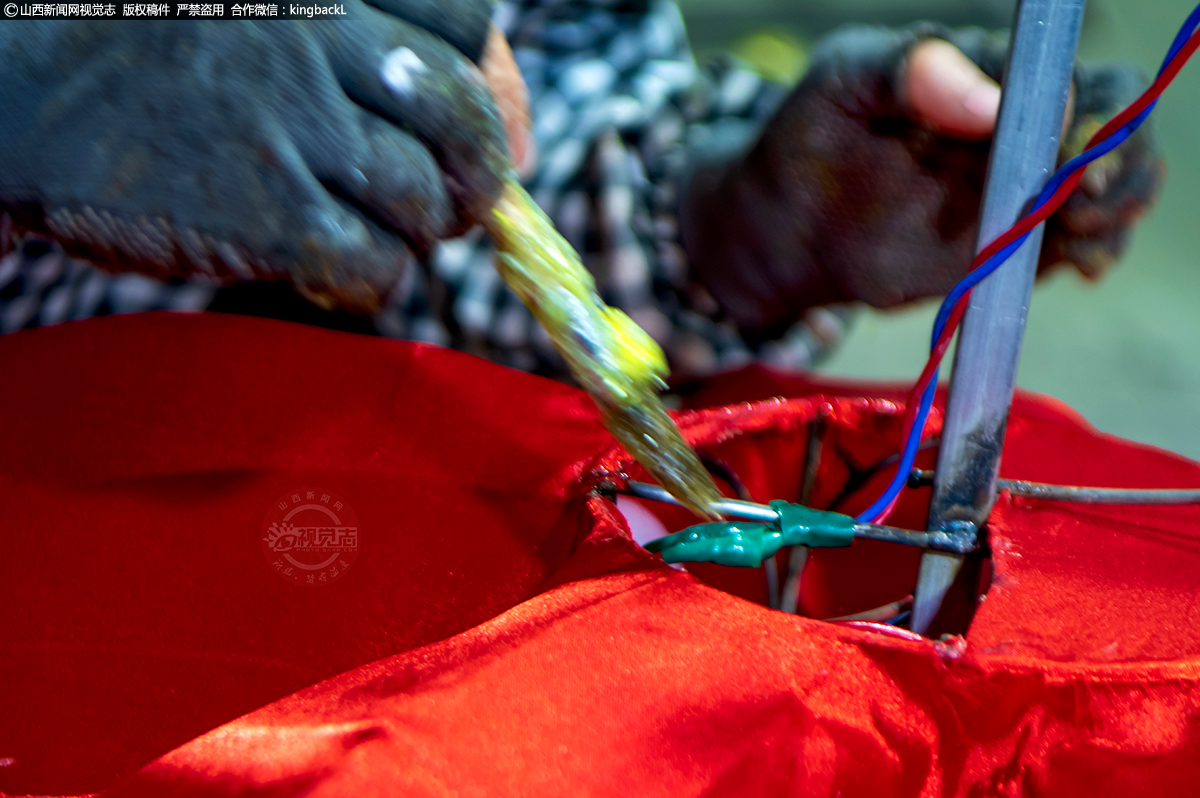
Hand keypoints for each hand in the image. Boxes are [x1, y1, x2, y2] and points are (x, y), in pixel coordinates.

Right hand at [0, 8, 527, 312]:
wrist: (12, 84)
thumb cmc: (157, 45)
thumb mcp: (279, 11)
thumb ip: (395, 43)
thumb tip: (528, 132)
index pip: (466, 25)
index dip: (472, 83)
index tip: (440, 119)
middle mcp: (321, 38)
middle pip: (466, 117)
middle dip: (472, 173)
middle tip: (440, 197)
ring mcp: (295, 125)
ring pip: (424, 200)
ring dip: (409, 229)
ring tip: (355, 222)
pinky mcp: (266, 210)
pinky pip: (372, 266)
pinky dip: (366, 279)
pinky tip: (322, 263)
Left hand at [680, 25, 1162, 342]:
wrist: (786, 225)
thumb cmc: (811, 136)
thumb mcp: (843, 82)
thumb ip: (907, 71)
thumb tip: (990, 100)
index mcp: (990, 74)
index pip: (1071, 78)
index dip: (1088, 112)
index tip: (1068, 151)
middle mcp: (1019, 126)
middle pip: (1114, 130)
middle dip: (1120, 164)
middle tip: (1081, 204)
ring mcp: (1019, 188)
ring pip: (1109, 189)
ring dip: (1116, 213)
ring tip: (1080, 241)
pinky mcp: (1010, 243)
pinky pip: (1076, 245)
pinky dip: (1095, 252)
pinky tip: (1081, 265)